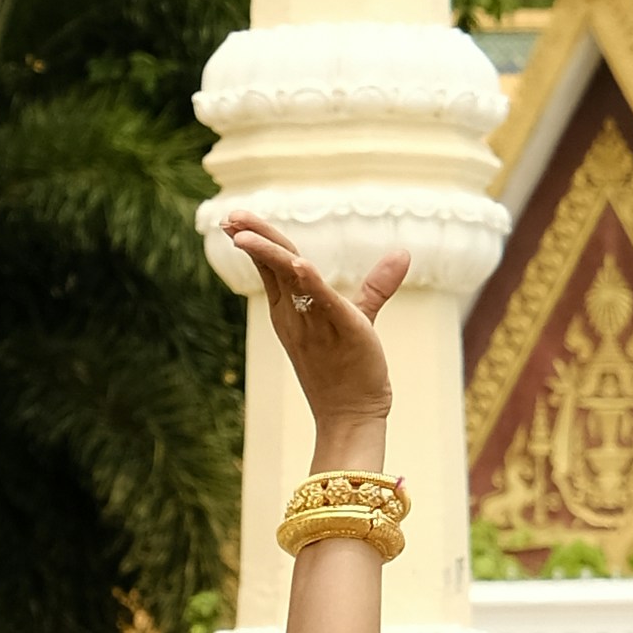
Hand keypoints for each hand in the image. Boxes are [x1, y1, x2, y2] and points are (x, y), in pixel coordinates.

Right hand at [224, 221, 404, 442]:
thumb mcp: (359, 318)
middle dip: (252, 238)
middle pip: (272, 265)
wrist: (352, 415)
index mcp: (291, 311)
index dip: (255, 241)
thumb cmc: (351, 370)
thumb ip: (376, 286)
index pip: (270, 267)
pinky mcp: (342, 330)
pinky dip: (309, 283)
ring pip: (287, 279)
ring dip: (266, 252)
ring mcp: (314, 323)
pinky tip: (300, 264)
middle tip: (230, 216)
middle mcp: (296, 314)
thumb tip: (402, 253)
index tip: (235, 220)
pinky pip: (320, 303)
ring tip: (242, 231)